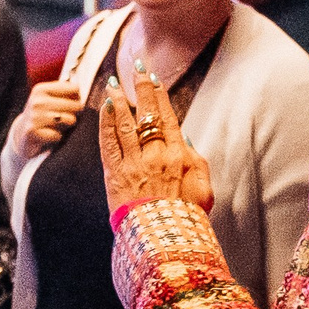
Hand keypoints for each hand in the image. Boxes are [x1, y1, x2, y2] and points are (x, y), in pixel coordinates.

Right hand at [13, 79, 86, 160]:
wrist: (22, 134)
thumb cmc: (42, 116)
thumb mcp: (49, 100)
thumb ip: (65, 94)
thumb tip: (83, 94)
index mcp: (41, 89)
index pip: (74, 88)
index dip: (77, 98)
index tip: (70, 104)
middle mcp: (37, 101)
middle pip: (76, 105)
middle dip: (74, 114)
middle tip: (63, 119)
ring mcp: (34, 116)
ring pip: (70, 120)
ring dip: (66, 126)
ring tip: (56, 127)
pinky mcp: (33, 132)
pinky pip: (58, 135)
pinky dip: (56, 138)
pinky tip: (49, 135)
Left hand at [100, 63, 211, 213]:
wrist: (163, 240)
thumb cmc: (186, 217)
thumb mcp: (204, 188)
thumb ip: (197, 162)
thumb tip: (186, 141)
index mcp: (179, 155)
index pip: (168, 117)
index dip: (159, 96)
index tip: (154, 80)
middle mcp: (156, 154)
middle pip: (147, 114)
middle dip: (140, 88)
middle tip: (135, 68)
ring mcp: (134, 163)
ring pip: (125, 124)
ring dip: (118, 101)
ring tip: (113, 83)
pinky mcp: (115, 174)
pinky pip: (108, 143)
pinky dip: (106, 124)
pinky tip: (104, 109)